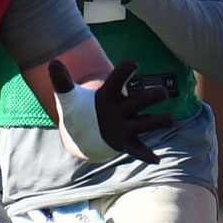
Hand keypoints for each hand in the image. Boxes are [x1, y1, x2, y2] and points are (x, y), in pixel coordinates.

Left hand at [49, 58, 173, 162]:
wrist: (86, 130)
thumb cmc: (80, 110)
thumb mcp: (68, 98)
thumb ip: (62, 82)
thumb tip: (53, 63)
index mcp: (109, 95)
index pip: (117, 81)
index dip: (124, 72)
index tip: (133, 63)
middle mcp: (123, 108)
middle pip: (140, 101)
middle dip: (151, 97)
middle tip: (161, 93)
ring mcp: (127, 125)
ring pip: (146, 122)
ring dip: (158, 121)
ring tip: (169, 120)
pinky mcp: (127, 142)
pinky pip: (138, 148)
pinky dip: (147, 154)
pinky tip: (156, 159)